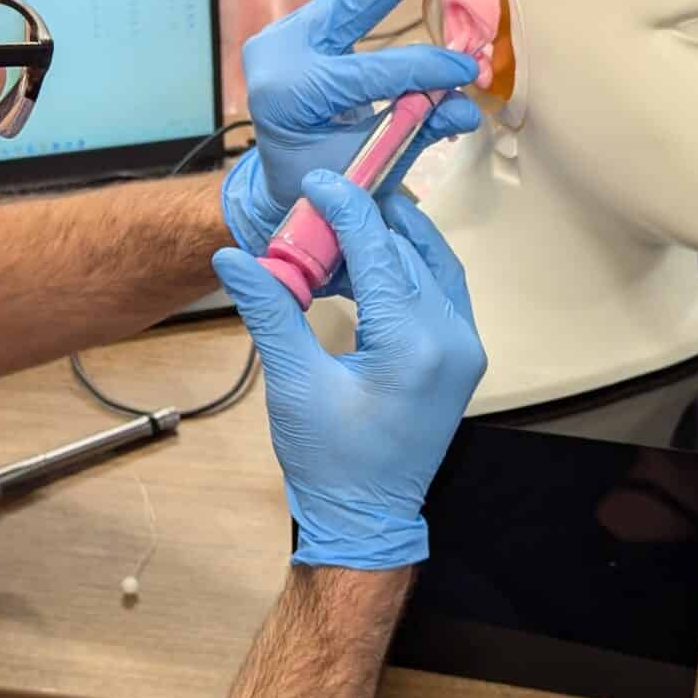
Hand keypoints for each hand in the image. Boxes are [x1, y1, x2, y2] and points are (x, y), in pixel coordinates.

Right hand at [212, 171, 485, 569]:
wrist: (366, 517)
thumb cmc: (329, 459)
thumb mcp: (293, 381)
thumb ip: (269, 310)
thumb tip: (232, 255)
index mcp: (414, 345)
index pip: (380, 251)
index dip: (346, 208)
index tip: (318, 181)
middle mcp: (453, 339)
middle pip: (410, 252)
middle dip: (365, 223)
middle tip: (319, 206)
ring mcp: (465, 348)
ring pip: (432, 265)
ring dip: (391, 240)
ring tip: (342, 227)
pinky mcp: (462, 356)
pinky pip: (441, 290)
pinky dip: (407, 267)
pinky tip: (369, 263)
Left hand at [220, 0, 486, 272]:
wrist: (280, 182)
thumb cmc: (322, 182)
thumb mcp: (366, 167)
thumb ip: (414, 132)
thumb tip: (464, 107)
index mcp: (288, 93)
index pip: (370, 74)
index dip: (424, 71)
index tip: (469, 71)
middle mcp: (281, 52)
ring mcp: (287, 34)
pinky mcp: (301, 28)